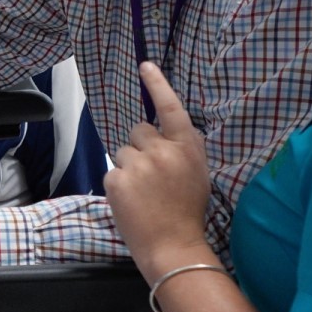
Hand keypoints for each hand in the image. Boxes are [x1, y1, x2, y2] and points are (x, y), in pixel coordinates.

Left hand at [105, 62, 211, 276]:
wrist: (173, 246)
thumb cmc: (187, 211)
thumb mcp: (198, 173)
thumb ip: (184, 147)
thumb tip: (168, 127)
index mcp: (185, 148)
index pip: (171, 108)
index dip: (158, 84)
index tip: (145, 64)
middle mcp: (162, 151)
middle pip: (138, 130)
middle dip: (141, 146)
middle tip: (151, 174)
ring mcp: (138, 165)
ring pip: (123, 152)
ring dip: (129, 167)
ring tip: (143, 192)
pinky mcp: (117, 181)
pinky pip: (113, 172)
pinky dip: (119, 185)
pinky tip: (132, 201)